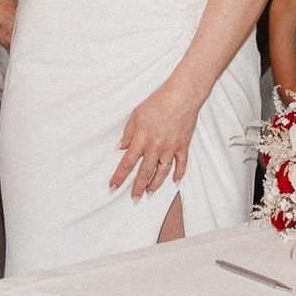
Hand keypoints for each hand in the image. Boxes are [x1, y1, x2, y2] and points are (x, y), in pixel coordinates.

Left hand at [110, 79, 200, 201]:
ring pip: (162, 173)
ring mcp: (171, 149)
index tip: (113, 187)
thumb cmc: (158, 102)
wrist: (182, 96)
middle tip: (133, 199)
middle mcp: (155, 148)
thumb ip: (128, 133)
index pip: (127, 163)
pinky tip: (174, 182)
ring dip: (155, 185)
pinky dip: (178, 175)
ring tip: (149, 194)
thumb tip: (120, 148)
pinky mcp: (183, 146)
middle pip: (144, 173)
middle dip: (137, 188)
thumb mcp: (136, 115)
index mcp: (142, 139)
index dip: (119, 177)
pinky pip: (181, 165)